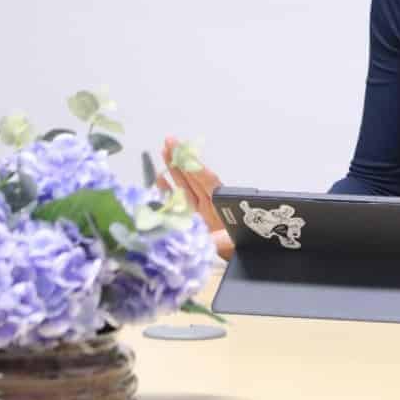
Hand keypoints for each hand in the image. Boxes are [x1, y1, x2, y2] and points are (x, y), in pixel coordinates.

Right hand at [157, 135, 233, 260]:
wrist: (239, 258)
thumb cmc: (238, 248)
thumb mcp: (231, 244)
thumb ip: (220, 240)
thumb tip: (208, 239)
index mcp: (220, 206)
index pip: (208, 183)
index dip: (197, 169)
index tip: (187, 156)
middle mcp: (209, 204)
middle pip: (194, 177)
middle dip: (182, 159)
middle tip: (170, 140)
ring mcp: (200, 210)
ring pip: (185, 184)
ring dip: (175, 168)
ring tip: (164, 150)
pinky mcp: (192, 219)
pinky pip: (178, 200)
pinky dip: (169, 189)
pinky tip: (161, 177)